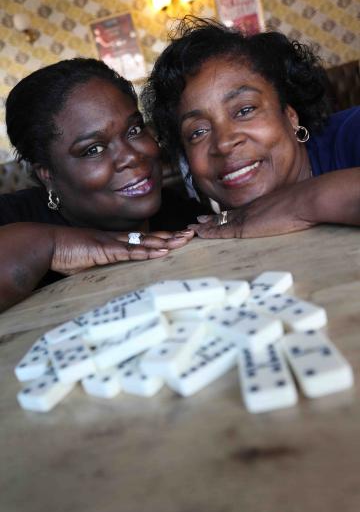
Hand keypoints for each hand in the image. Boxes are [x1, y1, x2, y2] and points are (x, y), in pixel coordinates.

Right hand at [51, 227, 193, 274]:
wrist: (47, 244)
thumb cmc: (64, 253)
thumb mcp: (87, 262)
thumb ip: (100, 266)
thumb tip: (108, 277)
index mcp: (112, 241)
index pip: (142, 239)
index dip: (161, 238)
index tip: (177, 237)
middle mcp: (116, 238)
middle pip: (149, 237)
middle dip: (172, 236)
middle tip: (191, 234)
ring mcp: (111, 243)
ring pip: (145, 242)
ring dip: (166, 241)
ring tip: (184, 240)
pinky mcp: (105, 250)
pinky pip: (130, 251)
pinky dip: (148, 252)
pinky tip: (162, 251)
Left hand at [188, 184, 315, 238]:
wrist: (304, 201)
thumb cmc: (304, 204)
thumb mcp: (293, 208)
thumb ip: (287, 212)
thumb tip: (294, 217)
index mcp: (261, 206)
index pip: (240, 212)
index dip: (227, 216)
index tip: (218, 217)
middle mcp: (250, 209)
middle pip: (226, 216)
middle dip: (211, 220)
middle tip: (197, 222)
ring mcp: (246, 217)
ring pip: (220, 222)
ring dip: (206, 226)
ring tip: (193, 228)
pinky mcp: (244, 227)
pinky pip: (221, 230)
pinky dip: (210, 232)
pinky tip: (200, 233)